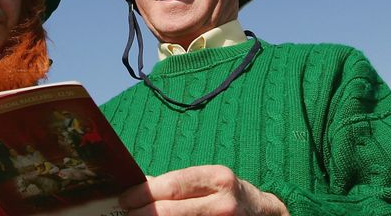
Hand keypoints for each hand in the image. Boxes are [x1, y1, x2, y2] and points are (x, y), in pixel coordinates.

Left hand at [119, 165, 288, 215]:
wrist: (265, 215)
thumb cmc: (231, 194)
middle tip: (127, 213)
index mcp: (217, 179)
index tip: (126, 198)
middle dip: (141, 213)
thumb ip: (179, 183)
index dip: (143, 193)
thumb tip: (142, 185)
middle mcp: (222, 203)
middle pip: (169, 212)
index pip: (172, 185)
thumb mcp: (211, 180)